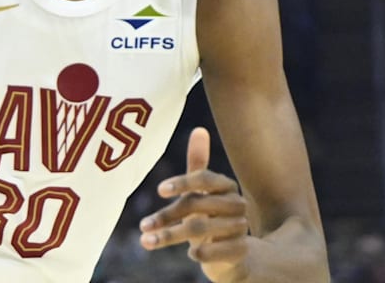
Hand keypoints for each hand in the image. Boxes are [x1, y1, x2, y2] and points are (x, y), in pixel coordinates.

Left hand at [139, 127, 248, 281]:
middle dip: (166, 216)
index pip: (205, 178)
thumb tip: (199, 129)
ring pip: (201, 228)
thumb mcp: (201, 192)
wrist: (233, 254)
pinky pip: (217, 251)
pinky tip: (191, 254)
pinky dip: (201, 253)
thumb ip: (197, 164)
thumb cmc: (211, 216)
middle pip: (197, 205)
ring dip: (170, 236)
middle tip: (143, 225)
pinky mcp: (241, 250)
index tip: (159, 190)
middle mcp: (236, 204)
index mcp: (226, 186)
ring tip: (146, 241)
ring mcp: (241, 227)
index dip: (182, 182)